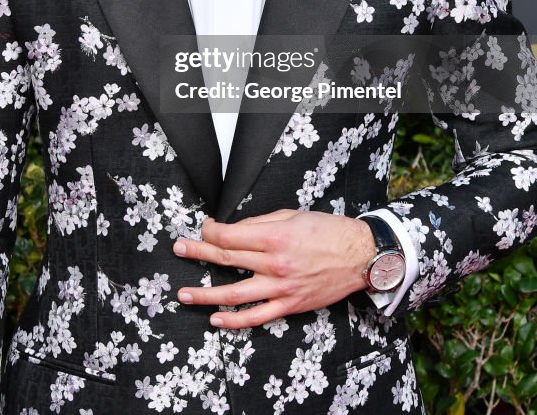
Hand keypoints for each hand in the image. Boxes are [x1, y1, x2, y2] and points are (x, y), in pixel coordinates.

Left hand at [172, 208, 375, 328]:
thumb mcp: (292, 215)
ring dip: (206, 295)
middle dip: (198, 254)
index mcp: (275, 236)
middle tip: (179, 249)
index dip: (211, 231)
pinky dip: (235, 320)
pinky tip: (217, 319)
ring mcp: (281, 287)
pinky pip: (257, 317)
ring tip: (184, 295)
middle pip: (226, 260)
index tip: (204, 228)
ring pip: (235, 293)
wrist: (358, 256)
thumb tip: (234, 231)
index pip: (230, 236)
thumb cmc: (326, 231)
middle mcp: (275, 263)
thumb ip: (260, 223)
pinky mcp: (290, 305)